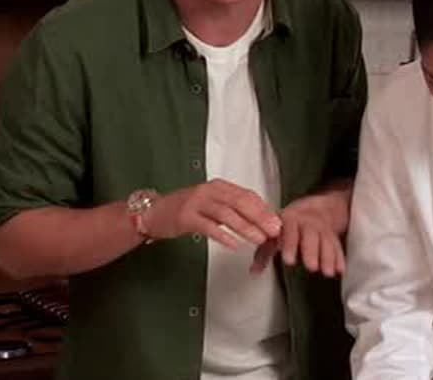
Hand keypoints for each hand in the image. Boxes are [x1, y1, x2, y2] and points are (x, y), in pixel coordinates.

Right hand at [140, 179, 282, 248]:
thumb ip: (233, 209)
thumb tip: (261, 220)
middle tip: (274, 231)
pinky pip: (208, 226)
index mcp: (219, 186)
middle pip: (239, 202)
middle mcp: (209, 190)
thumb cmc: (186, 210)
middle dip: (259, 217)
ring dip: (245, 227)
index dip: (264, 209)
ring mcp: (196, 202)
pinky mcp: (185, 217)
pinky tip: (234, 245)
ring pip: (226, 214)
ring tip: (259, 239)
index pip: (247, 195)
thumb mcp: (212, 204)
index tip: (277, 222)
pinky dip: (223, 236)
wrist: (154, 213)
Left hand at [252, 185, 350, 277]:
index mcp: (290, 219)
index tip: (289, 261)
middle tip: (311, 267)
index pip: (290, 229)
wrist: (314, 210)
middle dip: (311, 252)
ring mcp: (322, 228)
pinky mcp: (333, 236)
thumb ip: (264, 253)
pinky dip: (339, 258)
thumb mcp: (274, 234)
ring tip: (327, 273)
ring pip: (326, 241)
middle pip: (311, 235)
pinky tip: (340, 270)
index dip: (290, 244)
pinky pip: (337, 245)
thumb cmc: (288, 226)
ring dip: (328, 257)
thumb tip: (253, 272)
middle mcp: (308, 222)